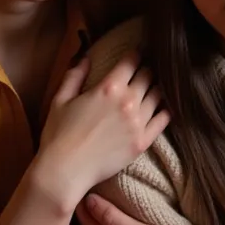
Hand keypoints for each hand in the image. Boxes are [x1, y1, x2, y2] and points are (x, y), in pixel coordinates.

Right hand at [33, 54, 169, 211]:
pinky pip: (163, 120)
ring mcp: (138, 122)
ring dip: (156, 88)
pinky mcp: (143, 141)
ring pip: (159, 95)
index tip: (136, 53)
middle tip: (144, 71)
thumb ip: (75, 75)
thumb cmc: (58, 134)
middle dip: (146, 70)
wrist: (65, 170)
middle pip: (148, 75)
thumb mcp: (60, 99)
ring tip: (153, 88)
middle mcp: (128, 101)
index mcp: (108, 87)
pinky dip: (165, 110)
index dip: (135, 54)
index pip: (132, 61)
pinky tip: (163, 107)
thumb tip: (86, 56)